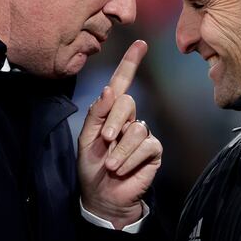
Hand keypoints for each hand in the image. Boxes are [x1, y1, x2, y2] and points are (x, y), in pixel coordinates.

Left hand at [77, 40, 162, 229]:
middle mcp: (128, 120)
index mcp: (110, 113)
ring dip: (119, 149)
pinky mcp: (153, 151)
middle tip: (105, 141)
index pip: (122, 83)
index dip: (130, 63)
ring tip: (111, 165)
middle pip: (127, 102)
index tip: (140, 44)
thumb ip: (97, 114)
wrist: (103, 196)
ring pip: (136, 127)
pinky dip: (130, 159)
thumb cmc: (92, 168)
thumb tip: (109, 90)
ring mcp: (142, 134)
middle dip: (113, 122)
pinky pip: (146, 145)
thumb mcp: (86, 139)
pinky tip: (123, 169)